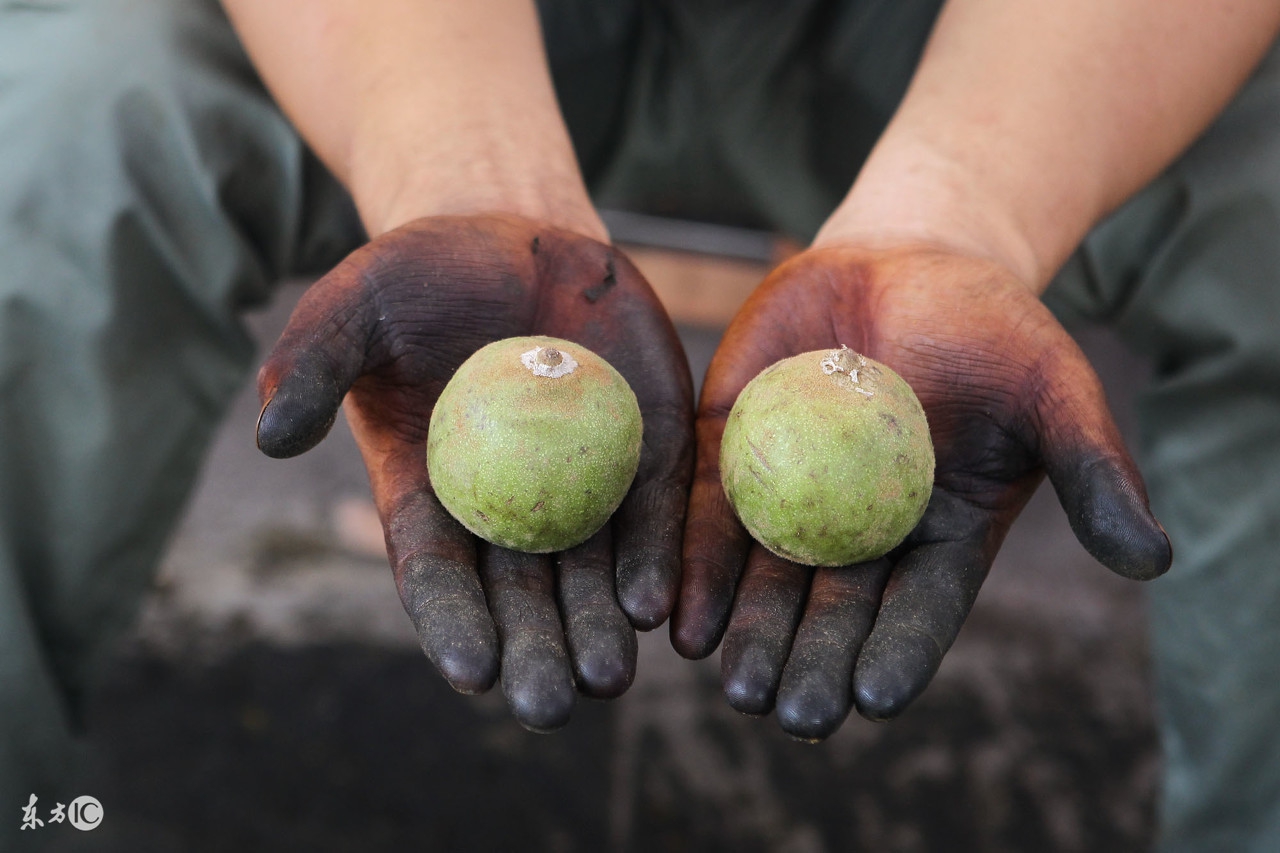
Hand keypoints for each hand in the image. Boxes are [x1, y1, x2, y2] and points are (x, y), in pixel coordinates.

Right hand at [255, 214, 693, 731]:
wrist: (514, 236)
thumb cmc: (418, 277)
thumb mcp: (352, 306)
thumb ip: (310, 363)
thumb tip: (270, 437)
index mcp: (431, 494)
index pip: (439, 575)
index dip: (454, 624)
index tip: (472, 672)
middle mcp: (507, 506)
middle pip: (521, 596)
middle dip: (535, 653)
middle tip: (549, 707)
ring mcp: (580, 485)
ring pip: (590, 575)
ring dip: (600, 630)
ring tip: (610, 677)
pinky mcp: (640, 453)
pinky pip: (650, 515)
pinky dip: (654, 560)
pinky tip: (657, 605)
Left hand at [671, 245, 1169, 739]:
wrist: (910, 258)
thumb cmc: (994, 327)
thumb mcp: (1054, 390)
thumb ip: (1092, 471)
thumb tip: (1153, 561)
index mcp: (938, 536)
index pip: (918, 611)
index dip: (897, 654)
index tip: (872, 699)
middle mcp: (860, 531)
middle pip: (833, 610)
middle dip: (809, 662)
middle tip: (788, 712)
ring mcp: (793, 493)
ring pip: (764, 576)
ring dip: (745, 631)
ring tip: (730, 679)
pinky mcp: (736, 450)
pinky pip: (709, 511)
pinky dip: (693, 559)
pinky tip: (673, 608)